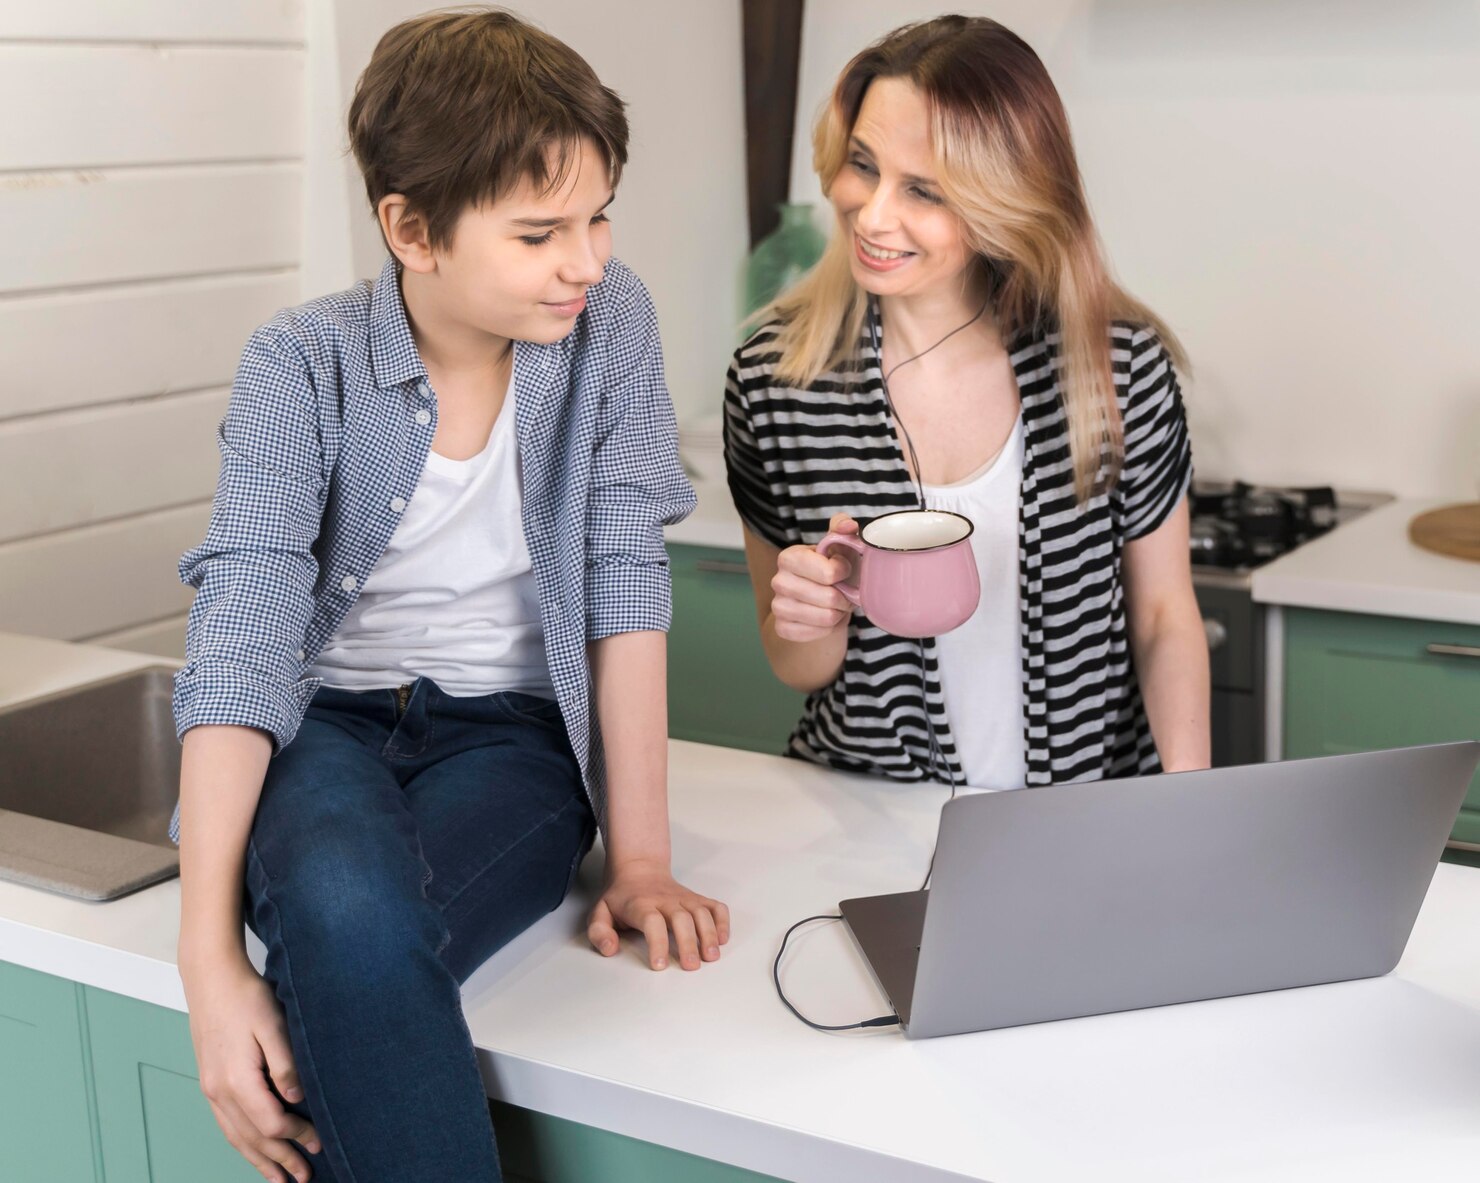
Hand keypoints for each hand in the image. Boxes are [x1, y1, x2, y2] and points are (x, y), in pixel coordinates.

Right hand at [182, 951, 321, 1181]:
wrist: (211, 978)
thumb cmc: (245, 996)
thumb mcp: (273, 1024)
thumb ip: (285, 1064)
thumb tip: (296, 1098)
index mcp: (237, 1080)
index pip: (271, 1122)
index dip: (297, 1136)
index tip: (319, 1142)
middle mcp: (219, 1091)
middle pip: (253, 1138)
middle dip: (280, 1161)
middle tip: (303, 1178)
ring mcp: (211, 1089)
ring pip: (236, 1137)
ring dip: (258, 1160)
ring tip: (278, 1180)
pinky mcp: (210, 1083)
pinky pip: (226, 1125)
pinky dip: (241, 1144)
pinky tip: (252, 1150)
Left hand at [587, 860, 730, 970]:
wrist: (639, 869)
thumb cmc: (621, 898)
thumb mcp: (600, 912)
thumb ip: (599, 932)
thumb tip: (610, 949)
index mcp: (640, 904)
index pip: (651, 921)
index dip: (657, 943)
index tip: (659, 966)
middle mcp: (665, 900)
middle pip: (681, 918)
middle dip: (688, 942)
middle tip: (691, 966)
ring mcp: (684, 898)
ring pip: (701, 912)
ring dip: (709, 934)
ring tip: (711, 957)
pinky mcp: (696, 899)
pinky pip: (715, 906)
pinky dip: (722, 922)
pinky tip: (722, 939)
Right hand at [770, 512, 857, 642]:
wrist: (814, 599)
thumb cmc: (829, 568)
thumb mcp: (837, 545)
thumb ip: (842, 528)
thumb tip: (849, 526)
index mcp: (788, 557)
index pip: (828, 572)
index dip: (844, 572)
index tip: (843, 569)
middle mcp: (778, 581)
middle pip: (829, 598)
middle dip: (844, 596)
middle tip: (843, 591)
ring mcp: (778, 606)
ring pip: (827, 617)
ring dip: (839, 612)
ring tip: (836, 604)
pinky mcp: (783, 628)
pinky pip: (819, 633)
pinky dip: (830, 628)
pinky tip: (826, 617)